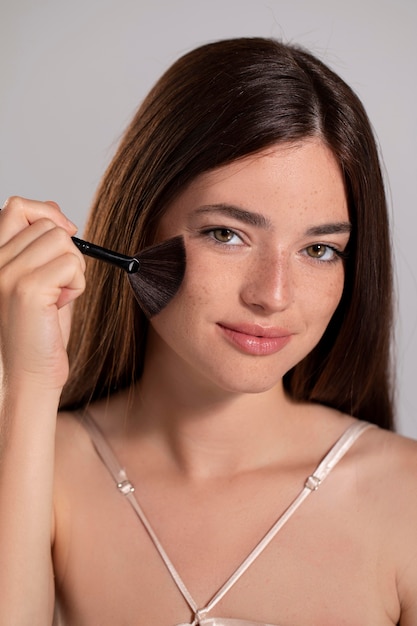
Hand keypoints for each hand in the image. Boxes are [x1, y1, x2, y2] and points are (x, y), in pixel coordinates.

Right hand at [0, 197, 85, 390]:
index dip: (47, 212)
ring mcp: (8, 273)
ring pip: (63, 242)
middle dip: (68, 253)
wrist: (28, 375)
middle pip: (50, 225)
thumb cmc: (38, 332)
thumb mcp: (41, 282)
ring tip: (58, 297)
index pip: (17, 207)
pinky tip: (60, 305)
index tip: (68, 232)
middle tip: (58, 286)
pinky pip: (71, 265)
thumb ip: (44, 249)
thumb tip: (61, 217)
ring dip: (74, 270)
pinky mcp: (27, 289)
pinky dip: (77, 285)